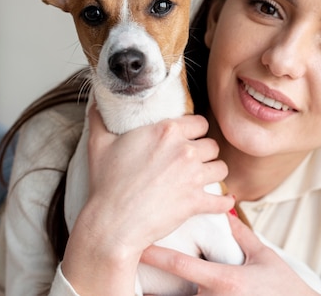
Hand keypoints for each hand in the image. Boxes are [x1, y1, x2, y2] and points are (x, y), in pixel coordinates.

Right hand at [63, 104, 233, 294]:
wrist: (112, 222)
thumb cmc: (105, 183)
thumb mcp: (98, 144)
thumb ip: (100, 117)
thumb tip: (96, 99)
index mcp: (167, 131)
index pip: (200, 122)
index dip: (195, 131)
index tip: (189, 139)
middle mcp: (185, 150)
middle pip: (212, 145)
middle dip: (205, 152)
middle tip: (195, 160)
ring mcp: (192, 177)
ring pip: (221, 168)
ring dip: (214, 173)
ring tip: (205, 178)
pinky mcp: (196, 202)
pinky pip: (222, 200)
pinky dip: (223, 202)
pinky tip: (222, 201)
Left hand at [140, 213, 320, 295]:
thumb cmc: (284, 287)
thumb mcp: (264, 257)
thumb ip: (241, 236)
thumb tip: (224, 213)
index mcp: (225, 280)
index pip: (182, 265)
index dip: (157, 255)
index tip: (138, 245)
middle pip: (175, 294)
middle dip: (157, 287)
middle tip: (138, 270)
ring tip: (148, 291)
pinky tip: (170, 294)